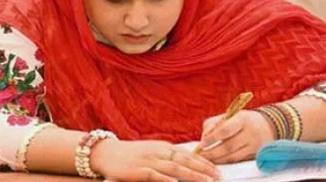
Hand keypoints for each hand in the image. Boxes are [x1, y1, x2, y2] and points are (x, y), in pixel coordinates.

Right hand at [91, 139, 220, 181]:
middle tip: (219, 176)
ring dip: (193, 174)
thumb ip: (168, 156)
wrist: (106, 153)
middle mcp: (158, 152)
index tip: (217, 169)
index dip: (204, 162)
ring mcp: (149, 161)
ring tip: (207, 181)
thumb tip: (187, 163)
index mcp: (163, 147)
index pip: (188, 154)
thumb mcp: (151, 151)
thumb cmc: (130, 155)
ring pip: (175, 168)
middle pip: (186, 160)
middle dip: (204, 169)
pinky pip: (155, 175)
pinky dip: (166, 179)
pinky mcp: (139, 171)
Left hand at [199, 110, 274, 163]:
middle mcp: (250, 133)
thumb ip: (214, 123)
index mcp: (242, 119)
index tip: (202, 143)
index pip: (225, 130)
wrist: (268, 126)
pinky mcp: (255, 156)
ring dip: (217, 160)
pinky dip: (226, 162)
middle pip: (228, 146)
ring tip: (206, 160)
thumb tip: (204, 138)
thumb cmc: (243, 120)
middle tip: (200, 155)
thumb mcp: (231, 115)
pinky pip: (238, 161)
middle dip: (212, 152)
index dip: (212, 138)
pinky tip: (217, 161)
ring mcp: (254, 146)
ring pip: (233, 157)